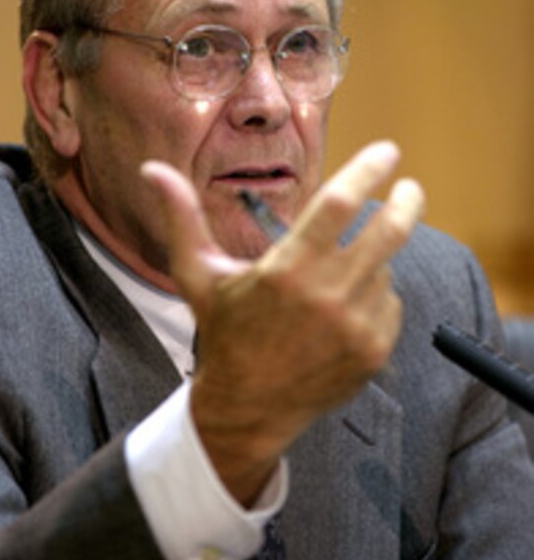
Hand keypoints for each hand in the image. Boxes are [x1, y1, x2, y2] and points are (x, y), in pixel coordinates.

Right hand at [141, 141, 424, 504]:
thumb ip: (181, 217)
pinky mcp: (374, 351)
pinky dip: (374, 295)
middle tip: (408, 187)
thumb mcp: (197, 274)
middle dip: (406, 202)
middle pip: (389, 232)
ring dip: (369, 261)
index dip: (368, 171)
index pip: (340, 204)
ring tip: (333, 280)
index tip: (387, 151)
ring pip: (384, 269)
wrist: (247, 409)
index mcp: (286, 269)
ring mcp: (356, 327)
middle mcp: (327, 297)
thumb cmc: (223, 333)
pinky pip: (389, 303)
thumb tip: (152, 169)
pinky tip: (342, 311)